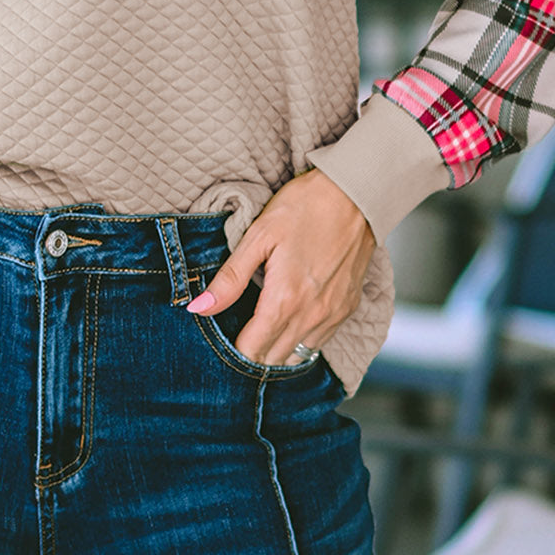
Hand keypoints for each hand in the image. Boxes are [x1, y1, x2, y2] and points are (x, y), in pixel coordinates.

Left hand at [186, 168, 375, 366]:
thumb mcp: (258, 236)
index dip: (232, 350)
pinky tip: (289, 318)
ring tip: (261, 327)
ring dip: (276, 350)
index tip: (222, 336)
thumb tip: (199, 308)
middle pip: (273, 360)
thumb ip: (230, 279)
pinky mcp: (348, 309)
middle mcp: (312, 316)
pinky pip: (319, 342)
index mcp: (285, 300)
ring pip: (298, 356)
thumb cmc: (304, 208)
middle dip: (252, 353)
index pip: (251, 351)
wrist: (356, 194)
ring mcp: (333, 315)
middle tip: (237, 331)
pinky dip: (300, 340)